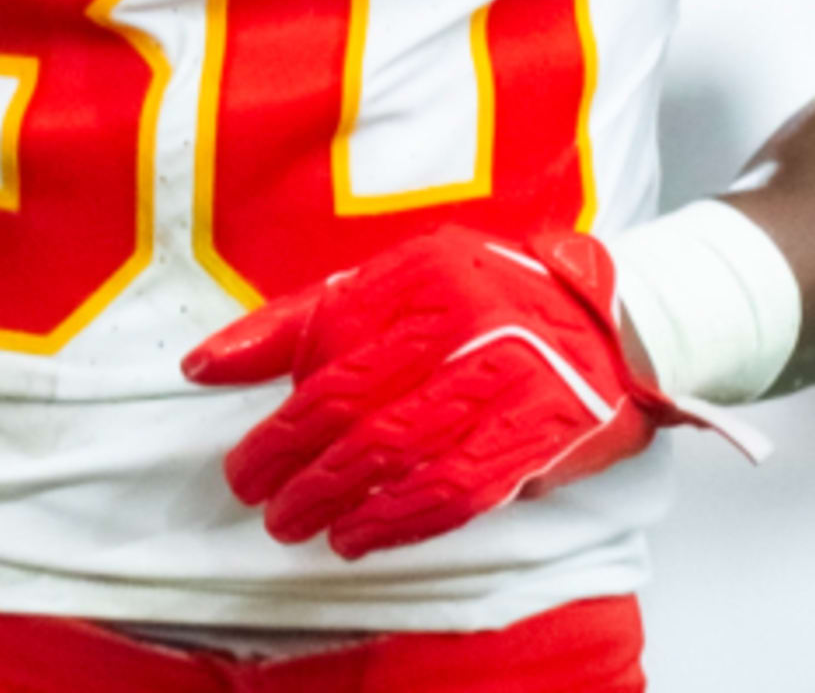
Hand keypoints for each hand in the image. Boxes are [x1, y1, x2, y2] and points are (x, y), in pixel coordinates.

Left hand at [183, 227, 714, 555]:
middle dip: (301, 468)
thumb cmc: (482, 297)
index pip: (326, 356)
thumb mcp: (392, 282)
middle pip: (361, 409)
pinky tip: (368, 536)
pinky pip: (464, 486)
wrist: (611, 319)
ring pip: (408, 454)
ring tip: (306, 528)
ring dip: (349, 503)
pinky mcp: (542, 433)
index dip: (279, 420)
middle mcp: (463, 324)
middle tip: (264, 503)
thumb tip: (202, 366)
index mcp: (416, 279)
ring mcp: (508, 380)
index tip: (243, 464)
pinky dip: (408, 519)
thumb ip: (301, 322)